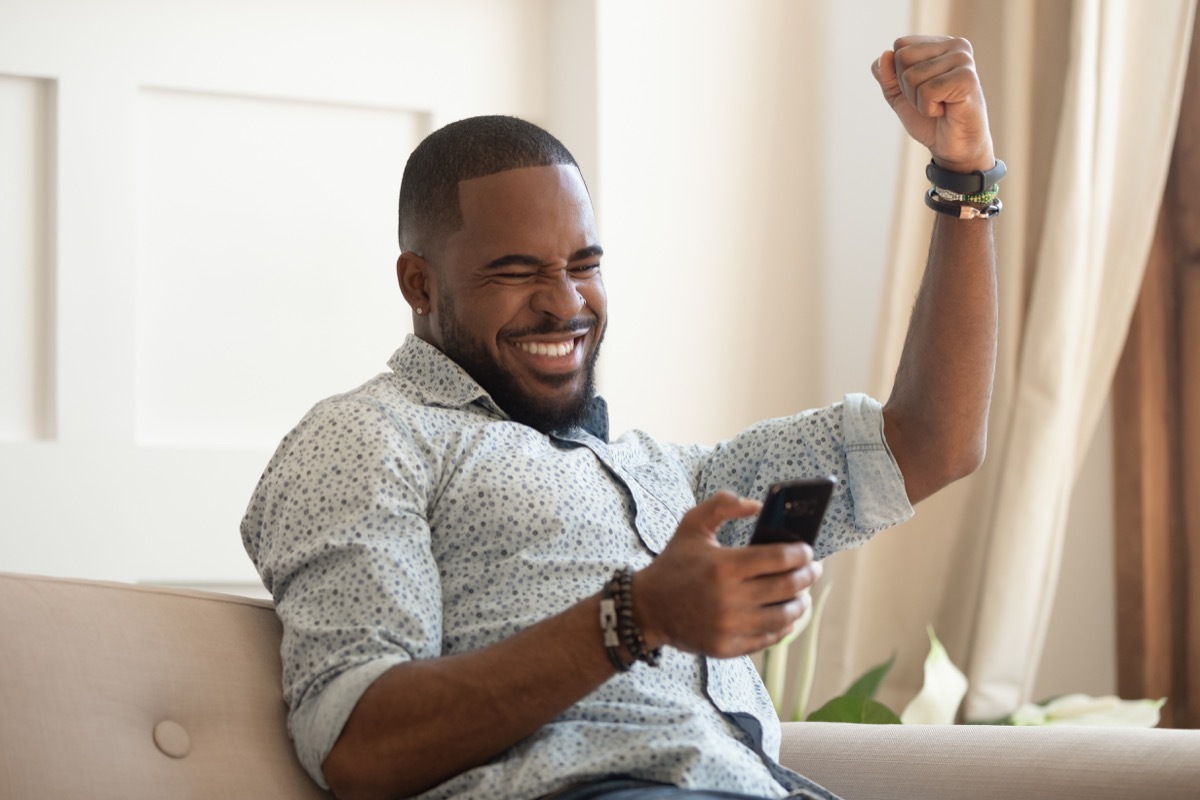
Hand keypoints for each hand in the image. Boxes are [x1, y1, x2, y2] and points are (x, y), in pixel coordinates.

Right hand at [632, 491, 821, 658]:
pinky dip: (783, 627)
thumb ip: (722, 505)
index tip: (808, 551)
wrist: (647, 608)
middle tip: (813, 570)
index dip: (800, 554)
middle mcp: (729, 598)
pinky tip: (786, 617)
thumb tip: (758, 505)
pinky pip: (767, 639)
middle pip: (787, 587)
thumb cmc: (674, 563)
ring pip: (783, 617)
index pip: (778, 558)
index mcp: (723, 566)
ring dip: (800, 604)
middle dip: (807, 576)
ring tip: (802, 595)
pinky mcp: (726, 647)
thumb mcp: (692, 525)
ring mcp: (729, 626)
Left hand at [872, 35, 994, 173]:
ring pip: (912, 76)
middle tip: (930, 100)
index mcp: (941, 44)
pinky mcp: (967, 78)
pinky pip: (927, 91)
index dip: (899, 74)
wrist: (953, 147)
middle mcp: (955, 45)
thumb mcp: (898, 94)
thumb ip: (886, 75)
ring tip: (939, 105)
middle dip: (907, 87)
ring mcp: (963, 60)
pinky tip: (946, 110)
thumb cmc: (929, 119)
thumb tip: (885, 55)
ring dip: (918, 100)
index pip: (900, 45)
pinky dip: (928, 108)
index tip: (921, 89)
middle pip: (903, 57)